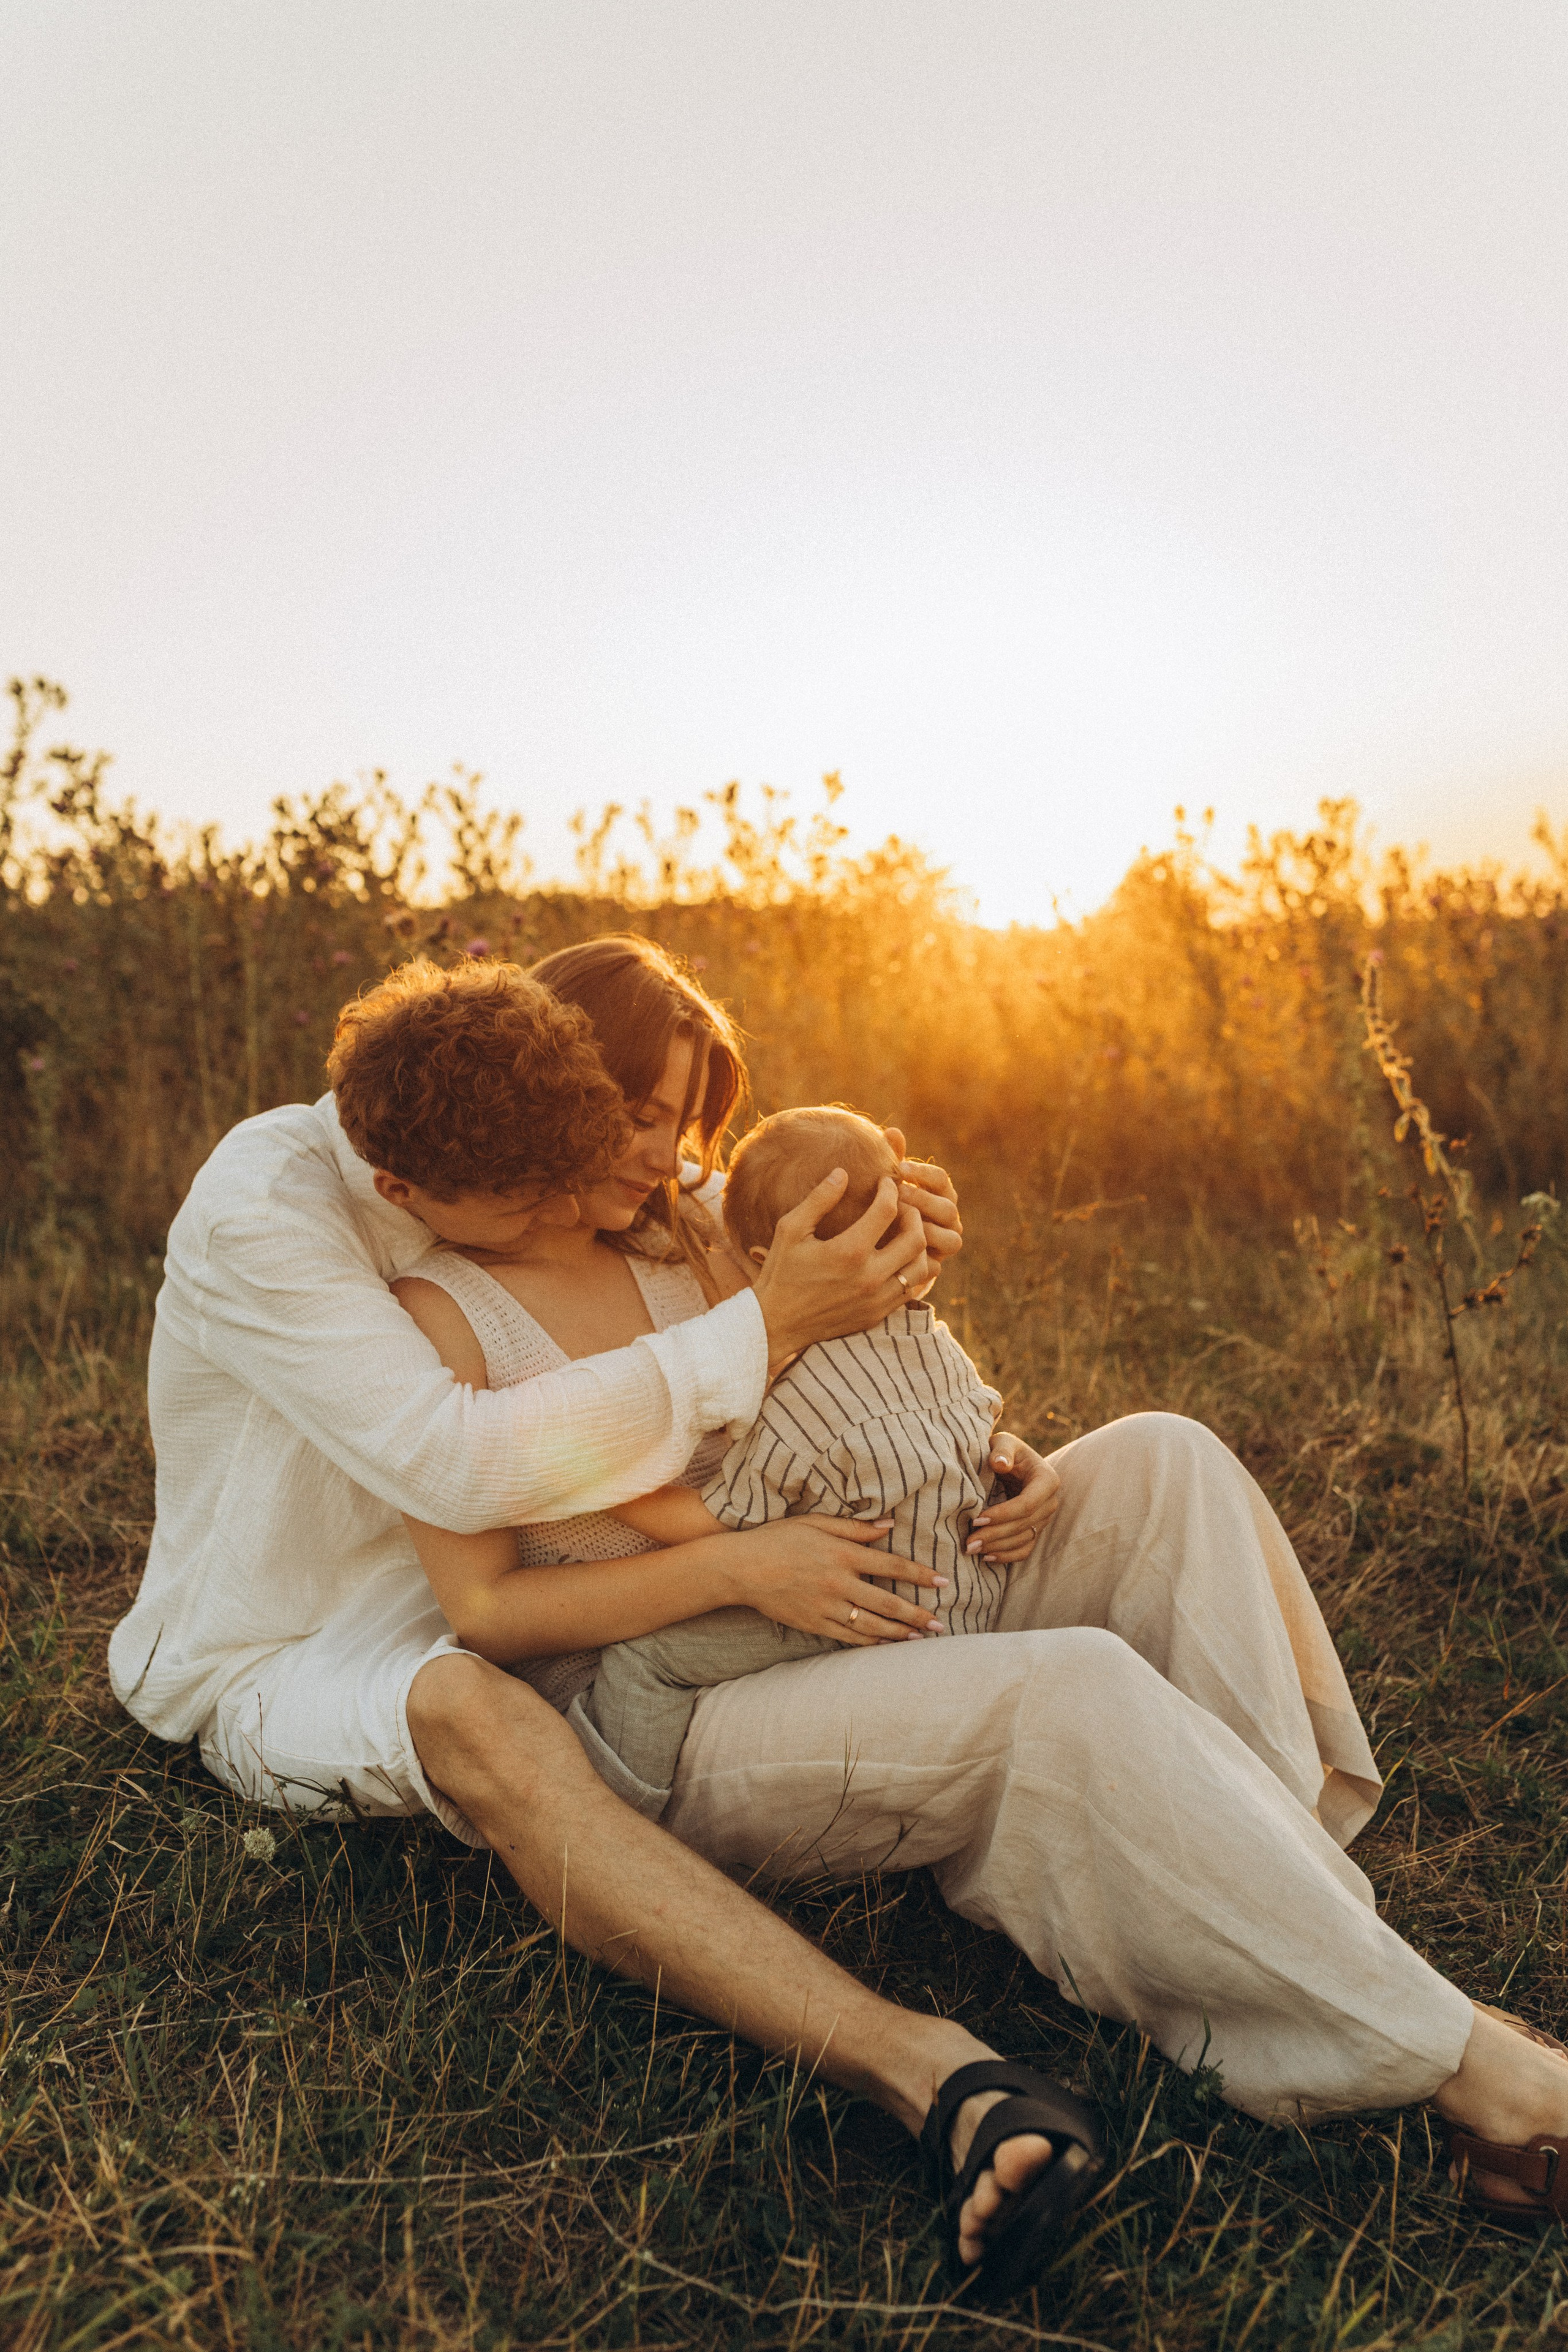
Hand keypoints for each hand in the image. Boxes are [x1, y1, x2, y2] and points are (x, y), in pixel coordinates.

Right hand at [721, 1513, 948, 1645]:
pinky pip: (849, 1637)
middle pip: (888, 1602)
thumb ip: (855, 1527)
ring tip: (919, 1638)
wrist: (741, 1568)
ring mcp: (827, 1607)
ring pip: (872, 1625)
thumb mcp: (816, 1523)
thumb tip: (889, 1524)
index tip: (942, 1583)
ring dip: (899, 1633)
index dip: (919, 1575)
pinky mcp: (814, 1624)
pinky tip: (886, 1643)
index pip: (891, 1566)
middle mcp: (839, 1583)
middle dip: (917, 1615)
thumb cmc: (778, 1539)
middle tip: (940, 1624)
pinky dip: (870, 1642)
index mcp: (842, 1554)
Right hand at [751, 1169, 928, 1373]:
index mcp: (848, 1252)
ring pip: (921, 1268)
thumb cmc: (780, 1272)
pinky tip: (898, 1259)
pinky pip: (912, 1291)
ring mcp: (876, 1299)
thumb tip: (842, 1173)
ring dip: (919, 1246)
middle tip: (902, 1207)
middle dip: (914, 1215)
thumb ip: (818, 1200)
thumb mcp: (790, 1230)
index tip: (886, 1182)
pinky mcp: (877, 1314)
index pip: (887, 1210)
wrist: (776, 1323)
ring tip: (905, 1233)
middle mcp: (869, 1277)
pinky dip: (913, 1271)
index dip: (890, 1190)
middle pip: (916, 1239)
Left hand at [882, 1126, 962, 1292]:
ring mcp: (945, 1241)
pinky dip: (923, 1257)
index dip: (923, 1173)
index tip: (900, 1168)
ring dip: (926, 1229)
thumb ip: (892, 1159)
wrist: (876, 1246)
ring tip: (899, 1224)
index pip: (940, 1179)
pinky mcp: (936, 1265)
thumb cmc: (882, 1205)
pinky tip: (899, 1251)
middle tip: (898, 1195)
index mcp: (939, 1192)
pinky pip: (937, 1264)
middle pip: (947, 1207)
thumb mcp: (886, 1184)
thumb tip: (893, 1131)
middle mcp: (947, 1216)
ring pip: (950, 1237)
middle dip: (923, 1200)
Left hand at [966, 1435, 1062, 1563]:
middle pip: (1024, 1525)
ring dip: (997, 1548)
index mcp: (1046, 1479)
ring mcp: (1044, 1519)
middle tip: (968, 1542)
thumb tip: (1000, 1463)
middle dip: (995, 1535)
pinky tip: (985, 1558)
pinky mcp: (1035, 1530)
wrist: (1008, 1463)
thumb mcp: (1002, 1442)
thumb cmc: (1003, 1450)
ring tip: (971, 1549)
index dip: (1003, 1514)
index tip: (977, 1519)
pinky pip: (1025, 1549)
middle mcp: (1050, 1502)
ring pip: (1024, 1540)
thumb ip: (1002, 1450)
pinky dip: (1007, 1556)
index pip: (1027, 1504)